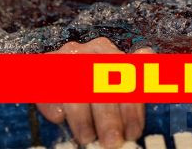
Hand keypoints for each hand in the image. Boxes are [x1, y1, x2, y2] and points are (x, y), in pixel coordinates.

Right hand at [37, 37, 152, 147]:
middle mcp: (87, 52)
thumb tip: (148, 54)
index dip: (131, 108)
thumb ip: (137, 71)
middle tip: (111, 143)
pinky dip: (53, 103)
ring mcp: (64, 59)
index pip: (126, 76)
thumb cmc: (93, 82)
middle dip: (108, 118)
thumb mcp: (116, 75)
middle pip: (101, 84)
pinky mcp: (42, 69)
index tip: (132, 133)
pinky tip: (59, 118)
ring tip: (86, 138)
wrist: (56, 74)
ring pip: (76, 86)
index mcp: (108, 52)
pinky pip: (47, 86)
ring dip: (82, 118)